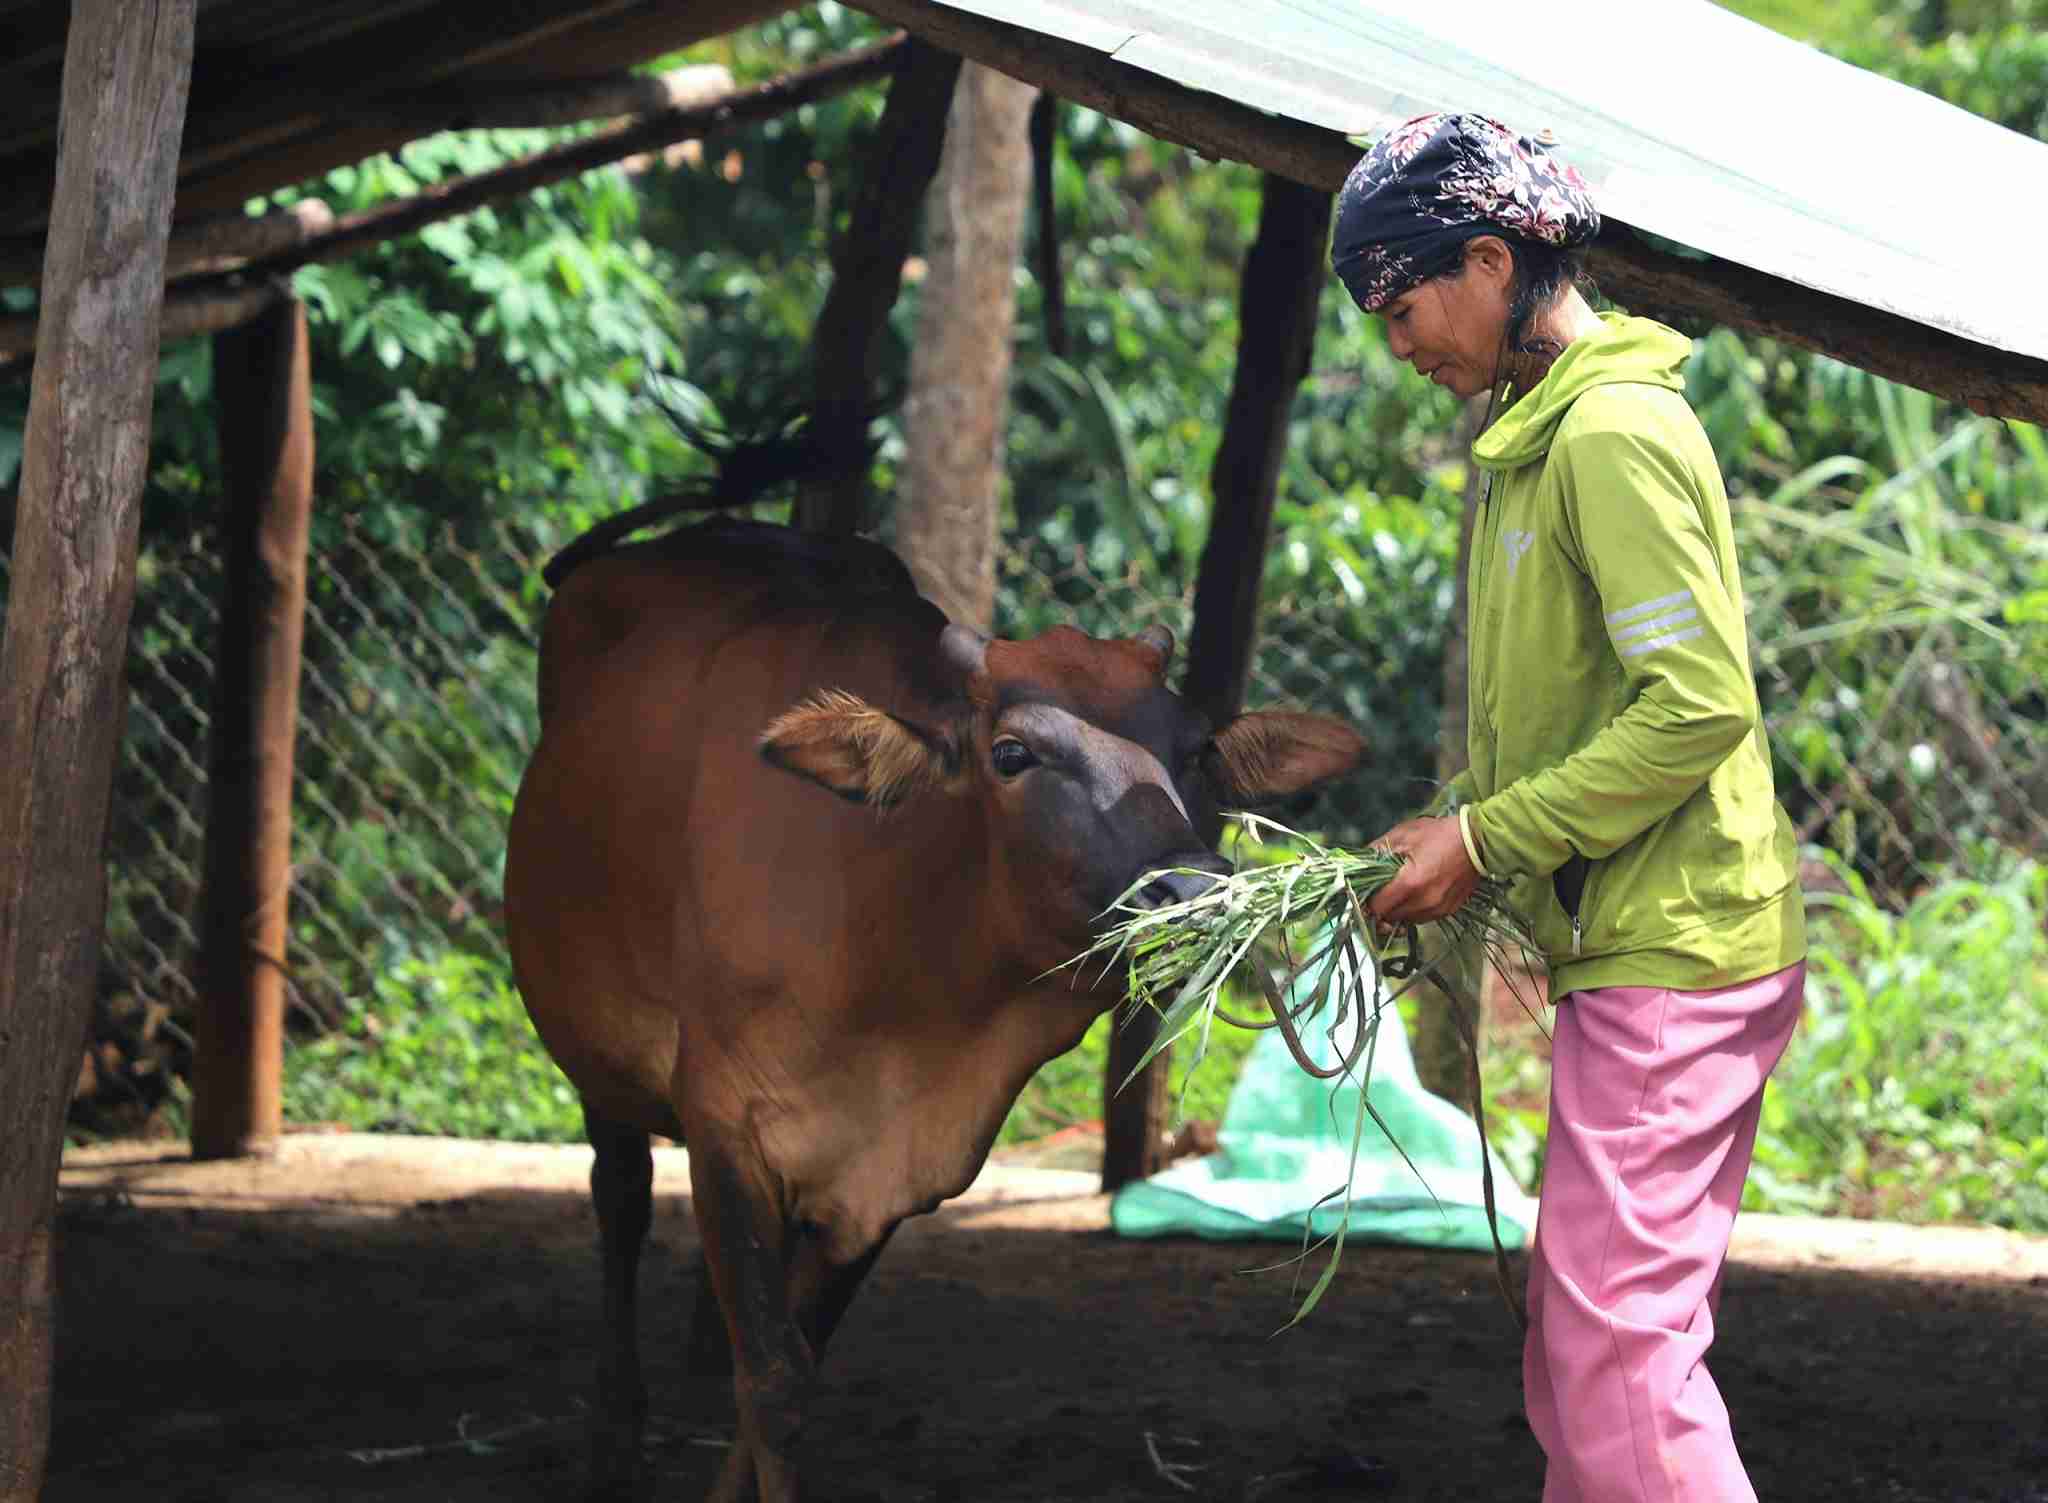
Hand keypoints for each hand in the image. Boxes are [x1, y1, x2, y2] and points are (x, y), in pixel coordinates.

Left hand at [1366, 815, 1481, 927]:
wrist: (1478, 841)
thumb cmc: (1441, 834)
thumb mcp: (1404, 835)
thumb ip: (1377, 850)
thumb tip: (1358, 862)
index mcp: (1410, 883)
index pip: (1377, 907)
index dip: (1367, 901)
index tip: (1364, 894)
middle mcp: (1424, 902)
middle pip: (1389, 917)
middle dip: (1381, 906)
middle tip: (1380, 890)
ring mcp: (1437, 909)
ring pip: (1405, 920)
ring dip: (1398, 910)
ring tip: (1399, 890)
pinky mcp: (1448, 911)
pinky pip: (1422, 918)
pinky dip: (1414, 910)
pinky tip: (1416, 893)